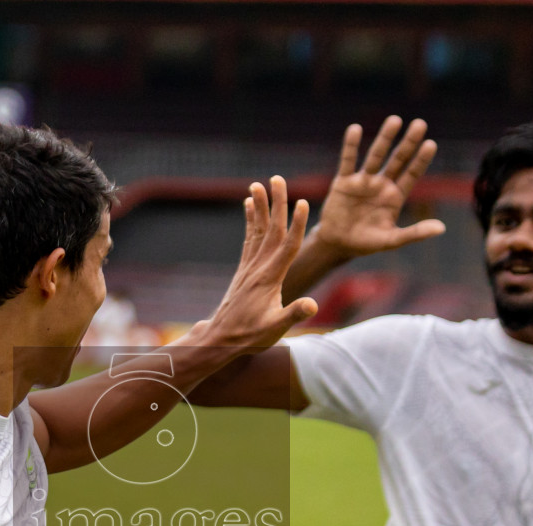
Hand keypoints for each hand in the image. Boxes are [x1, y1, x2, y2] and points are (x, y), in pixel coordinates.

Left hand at [203, 176, 318, 349]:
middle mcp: (258, 268)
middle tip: (278, 178)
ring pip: (257, 231)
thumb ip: (294, 314)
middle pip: (271, 230)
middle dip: (276, 203)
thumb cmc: (251, 336)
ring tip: (258, 183)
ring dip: (259, 207)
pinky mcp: (244, 270)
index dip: (296, 224)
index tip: (302, 202)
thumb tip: (312, 305)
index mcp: (270, 278)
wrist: (221, 339)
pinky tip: (248, 205)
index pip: (287, 246)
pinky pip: (248, 239)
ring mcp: (249, 267)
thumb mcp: (275, 328)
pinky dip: (249, 221)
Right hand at [311, 116, 444, 259]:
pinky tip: (355, 129)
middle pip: (398, 159)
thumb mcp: (392, 240)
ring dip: (385, 138)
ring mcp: (363, 181)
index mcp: (395, 196)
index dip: (421, 160)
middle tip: (420, 123)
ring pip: (375, 156)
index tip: (431, 144)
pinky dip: (350, 146)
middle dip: (408, 142)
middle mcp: (381, 184)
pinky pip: (348, 160)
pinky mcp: (344, 181)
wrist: (337, 244)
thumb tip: (441, 229)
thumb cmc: (366, 243)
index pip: (412, 174)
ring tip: (395, 120)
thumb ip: (415, 233)